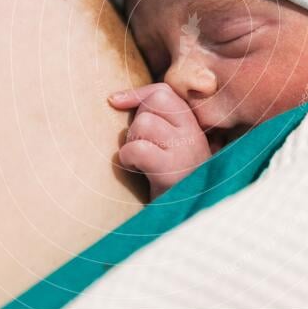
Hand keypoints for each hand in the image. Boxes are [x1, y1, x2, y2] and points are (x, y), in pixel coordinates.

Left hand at [108, 83, 210, 199]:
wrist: (186, 217)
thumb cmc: (168, 182)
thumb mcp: (169, 147)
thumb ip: (155, 121)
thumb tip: (114, 98)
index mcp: (193, 126)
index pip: (165, 91)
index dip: (138, 94)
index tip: (115, 102)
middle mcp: (193, 135)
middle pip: (156, 101)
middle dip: (137, 120)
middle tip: (140, 144)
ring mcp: (185, 152)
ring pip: (144, 123)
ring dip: (132, 140)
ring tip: (139, 160)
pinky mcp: (172, 172)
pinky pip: (139, 149)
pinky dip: (128, 158)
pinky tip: (135, 169)